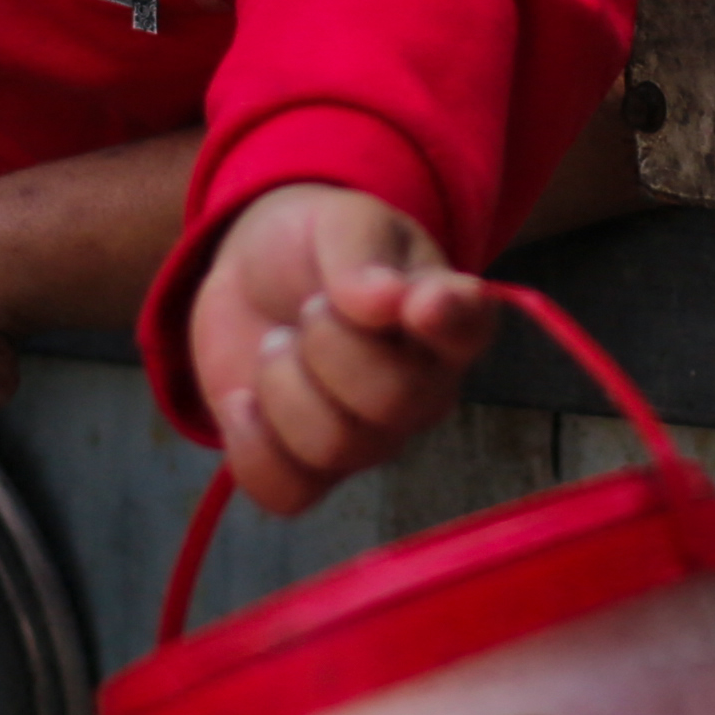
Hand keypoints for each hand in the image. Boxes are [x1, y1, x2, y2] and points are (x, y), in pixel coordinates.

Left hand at [185, 181, 502, 518]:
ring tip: (278, 344)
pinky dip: (251, 444)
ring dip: (281, 384)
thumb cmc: (315, 245)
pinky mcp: (312, 471)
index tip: (416, 302)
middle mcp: (425, 390)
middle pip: (393, 399)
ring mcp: (372, 440)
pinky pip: (288, 492)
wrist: (251, 276)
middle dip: (326, 343)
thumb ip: (361, 253)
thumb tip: (389, 301)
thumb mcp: (337, 222)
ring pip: (332, 446)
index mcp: (447, 318)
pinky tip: (245, 399)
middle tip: (308, 307)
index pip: (469, 330)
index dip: (447, 323)